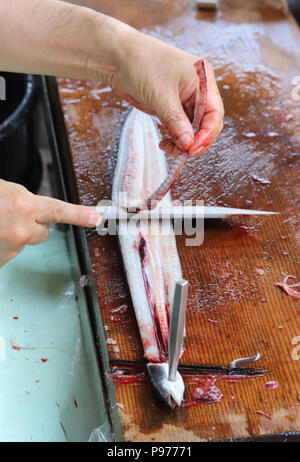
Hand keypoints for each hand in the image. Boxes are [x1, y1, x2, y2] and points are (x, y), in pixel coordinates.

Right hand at [0, 180, 100, 267]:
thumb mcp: (5, 190)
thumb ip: (26, 201)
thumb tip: (36, 207)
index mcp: (24, 207)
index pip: (59, 211)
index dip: (79, 215)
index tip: (95, 218)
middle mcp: (21, 230)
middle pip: (42, 232)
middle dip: (30, 225)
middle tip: (8, 215)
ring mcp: (11, 248)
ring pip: (23, 242)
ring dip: (11, 234)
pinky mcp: (2, 261)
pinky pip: (8, 251)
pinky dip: (2, 243)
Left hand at [110, 30, 223, 156]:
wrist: (117, 57)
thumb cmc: (141, 64)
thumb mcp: (160, 96)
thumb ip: (176, 122)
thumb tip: (188, 145)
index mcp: (202, 80)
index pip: (214, 113)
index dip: (207, 134)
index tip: (192, 149)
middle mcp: (198, 90)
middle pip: (206, 123)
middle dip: (195, 140)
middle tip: (181, 153)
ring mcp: (185, 99)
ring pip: (192, 129)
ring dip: (183, 143)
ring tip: (169, 149)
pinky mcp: (172, 107)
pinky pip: (179, 128)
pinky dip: (174, 138)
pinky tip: (165, 143)